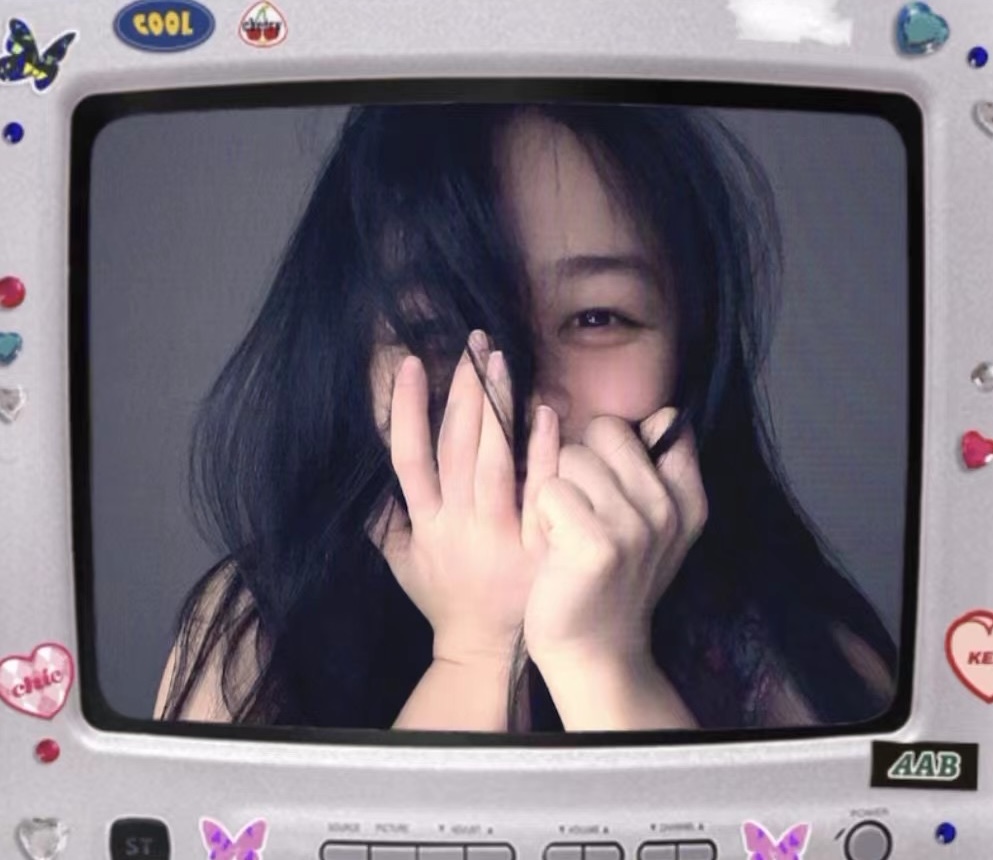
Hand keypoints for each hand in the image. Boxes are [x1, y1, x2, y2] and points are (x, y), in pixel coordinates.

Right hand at [376, 331, 559, 667]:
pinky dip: (541, 451)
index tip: (411, 364)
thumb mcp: (403, 564)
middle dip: (462, 392)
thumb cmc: (446, 600)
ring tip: (500, 363)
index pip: (408, 456)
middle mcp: (456, 525)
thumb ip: (383, 520)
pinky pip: (539, 491)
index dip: (407, 409)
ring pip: (492, 463)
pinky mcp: (537, 545)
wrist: (488, 652)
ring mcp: (498, 535)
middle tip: (473, 345)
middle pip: (455, 448)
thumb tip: (362, 479)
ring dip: (496, 409)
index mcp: (424, 524)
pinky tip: (545, 413)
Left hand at [523, 407, 707, 669]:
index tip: (613, 479)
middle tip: (581, 511)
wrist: (594, 653)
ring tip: (564, 532)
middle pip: (605, 429)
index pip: (665, 423)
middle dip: (580, 460)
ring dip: (556, 489)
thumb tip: (660, 413)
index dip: (623, 441)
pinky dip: (541, 515)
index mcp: (687, 498)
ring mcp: (635, 526)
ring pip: (571, 456)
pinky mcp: (596, 543)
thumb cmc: (607, 580)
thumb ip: (657, 471)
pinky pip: (550, 489)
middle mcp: (668, 508)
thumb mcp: (650, 527)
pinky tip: (552, 547)